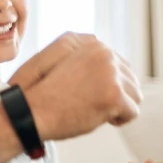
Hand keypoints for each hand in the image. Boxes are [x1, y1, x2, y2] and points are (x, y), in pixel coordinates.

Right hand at [16, 33, 142, 140]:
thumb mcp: (54, 57)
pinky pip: (132, 112)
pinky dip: (118, 120)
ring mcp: (110, 72)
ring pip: (134, 93)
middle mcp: (103, 51)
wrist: (27, 112)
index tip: (87, 91)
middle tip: (89, 103)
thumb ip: (79, 52)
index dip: (104, 81)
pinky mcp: (114, 95)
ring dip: (119, 106)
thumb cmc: (36, 92)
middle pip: (128, 76)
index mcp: (88, 42)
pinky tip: (99, 118)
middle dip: (114, 93)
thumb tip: (105, 54)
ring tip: (95, 110)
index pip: (116, 62)